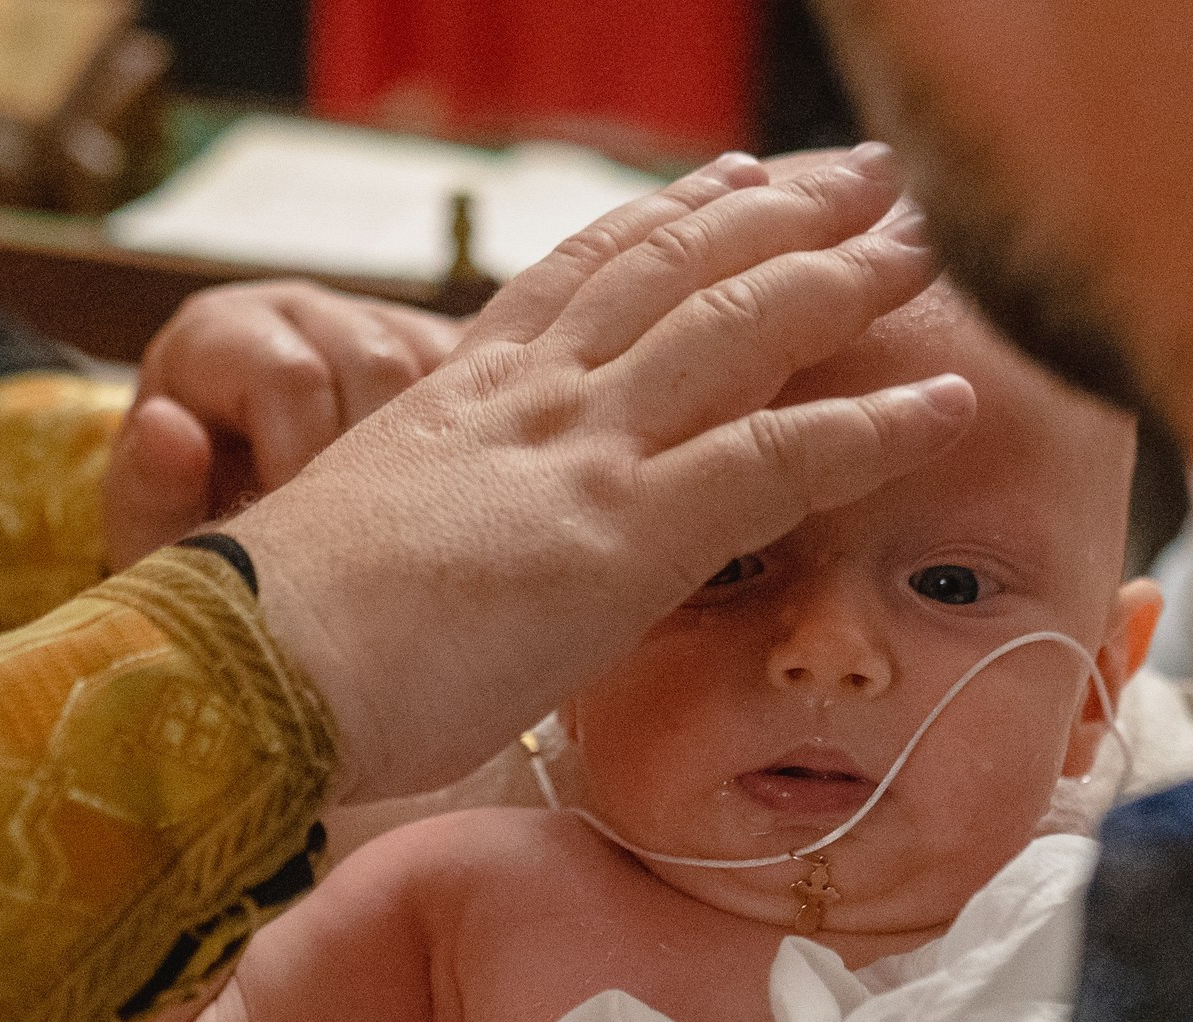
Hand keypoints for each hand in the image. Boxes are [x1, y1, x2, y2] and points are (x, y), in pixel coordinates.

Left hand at [102, 282, 464, 568]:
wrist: (262, 563)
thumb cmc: (199, 549)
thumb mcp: (156, 539)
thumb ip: (146, 493)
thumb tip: (167, 425)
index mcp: (216, 333)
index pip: (290, 378)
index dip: (302, 466)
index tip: (300, 541)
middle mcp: (294, 313)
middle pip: (374, 365)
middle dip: (374, 466)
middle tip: (365, 547)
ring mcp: (371, 321)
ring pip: (438, 369)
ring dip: (432, 455)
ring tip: (409, 530)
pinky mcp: (435, 349)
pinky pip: (483, 373)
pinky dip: (477, 436)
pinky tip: (463, 499)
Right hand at [229, 145, 977, 803]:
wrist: (244, 671)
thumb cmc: (278, 640)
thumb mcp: (356, 545)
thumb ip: (431, 524)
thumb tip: (462, 557)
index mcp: (455, 394)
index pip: (580, 276)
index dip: (666, 221)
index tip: (729, 182)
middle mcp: (527, 398)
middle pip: (677, 268)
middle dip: (783, 213)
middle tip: (866, 179)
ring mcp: (579, 454)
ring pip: (740, 327)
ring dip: (846, 278)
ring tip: (926, 249)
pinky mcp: (623, 533)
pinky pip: (780, 458)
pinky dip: (876, 426)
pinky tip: (948, 404)